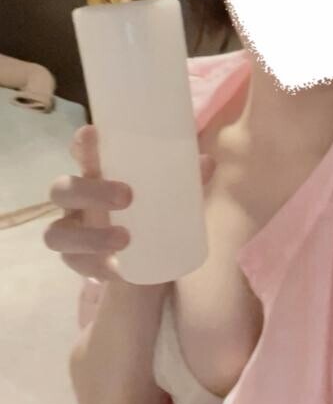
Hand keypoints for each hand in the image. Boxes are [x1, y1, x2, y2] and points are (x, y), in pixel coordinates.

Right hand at [44, 125, 214, 280]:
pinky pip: (74, 265)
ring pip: (56, 233)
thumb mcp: (167, 196)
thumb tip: (206, 163)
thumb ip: (184, 181)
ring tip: (124, 240)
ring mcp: (70, 232)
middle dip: (91, 190)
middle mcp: (75, 202)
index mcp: (95, 175)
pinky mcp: (75, 261)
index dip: (81, 144)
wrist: (144, 262)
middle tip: (127, 196)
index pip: (80, 153)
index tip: (93, 134)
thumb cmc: (148, 212)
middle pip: (63, 189)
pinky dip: (98, 267)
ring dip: (89, 236)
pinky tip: (120, 270)